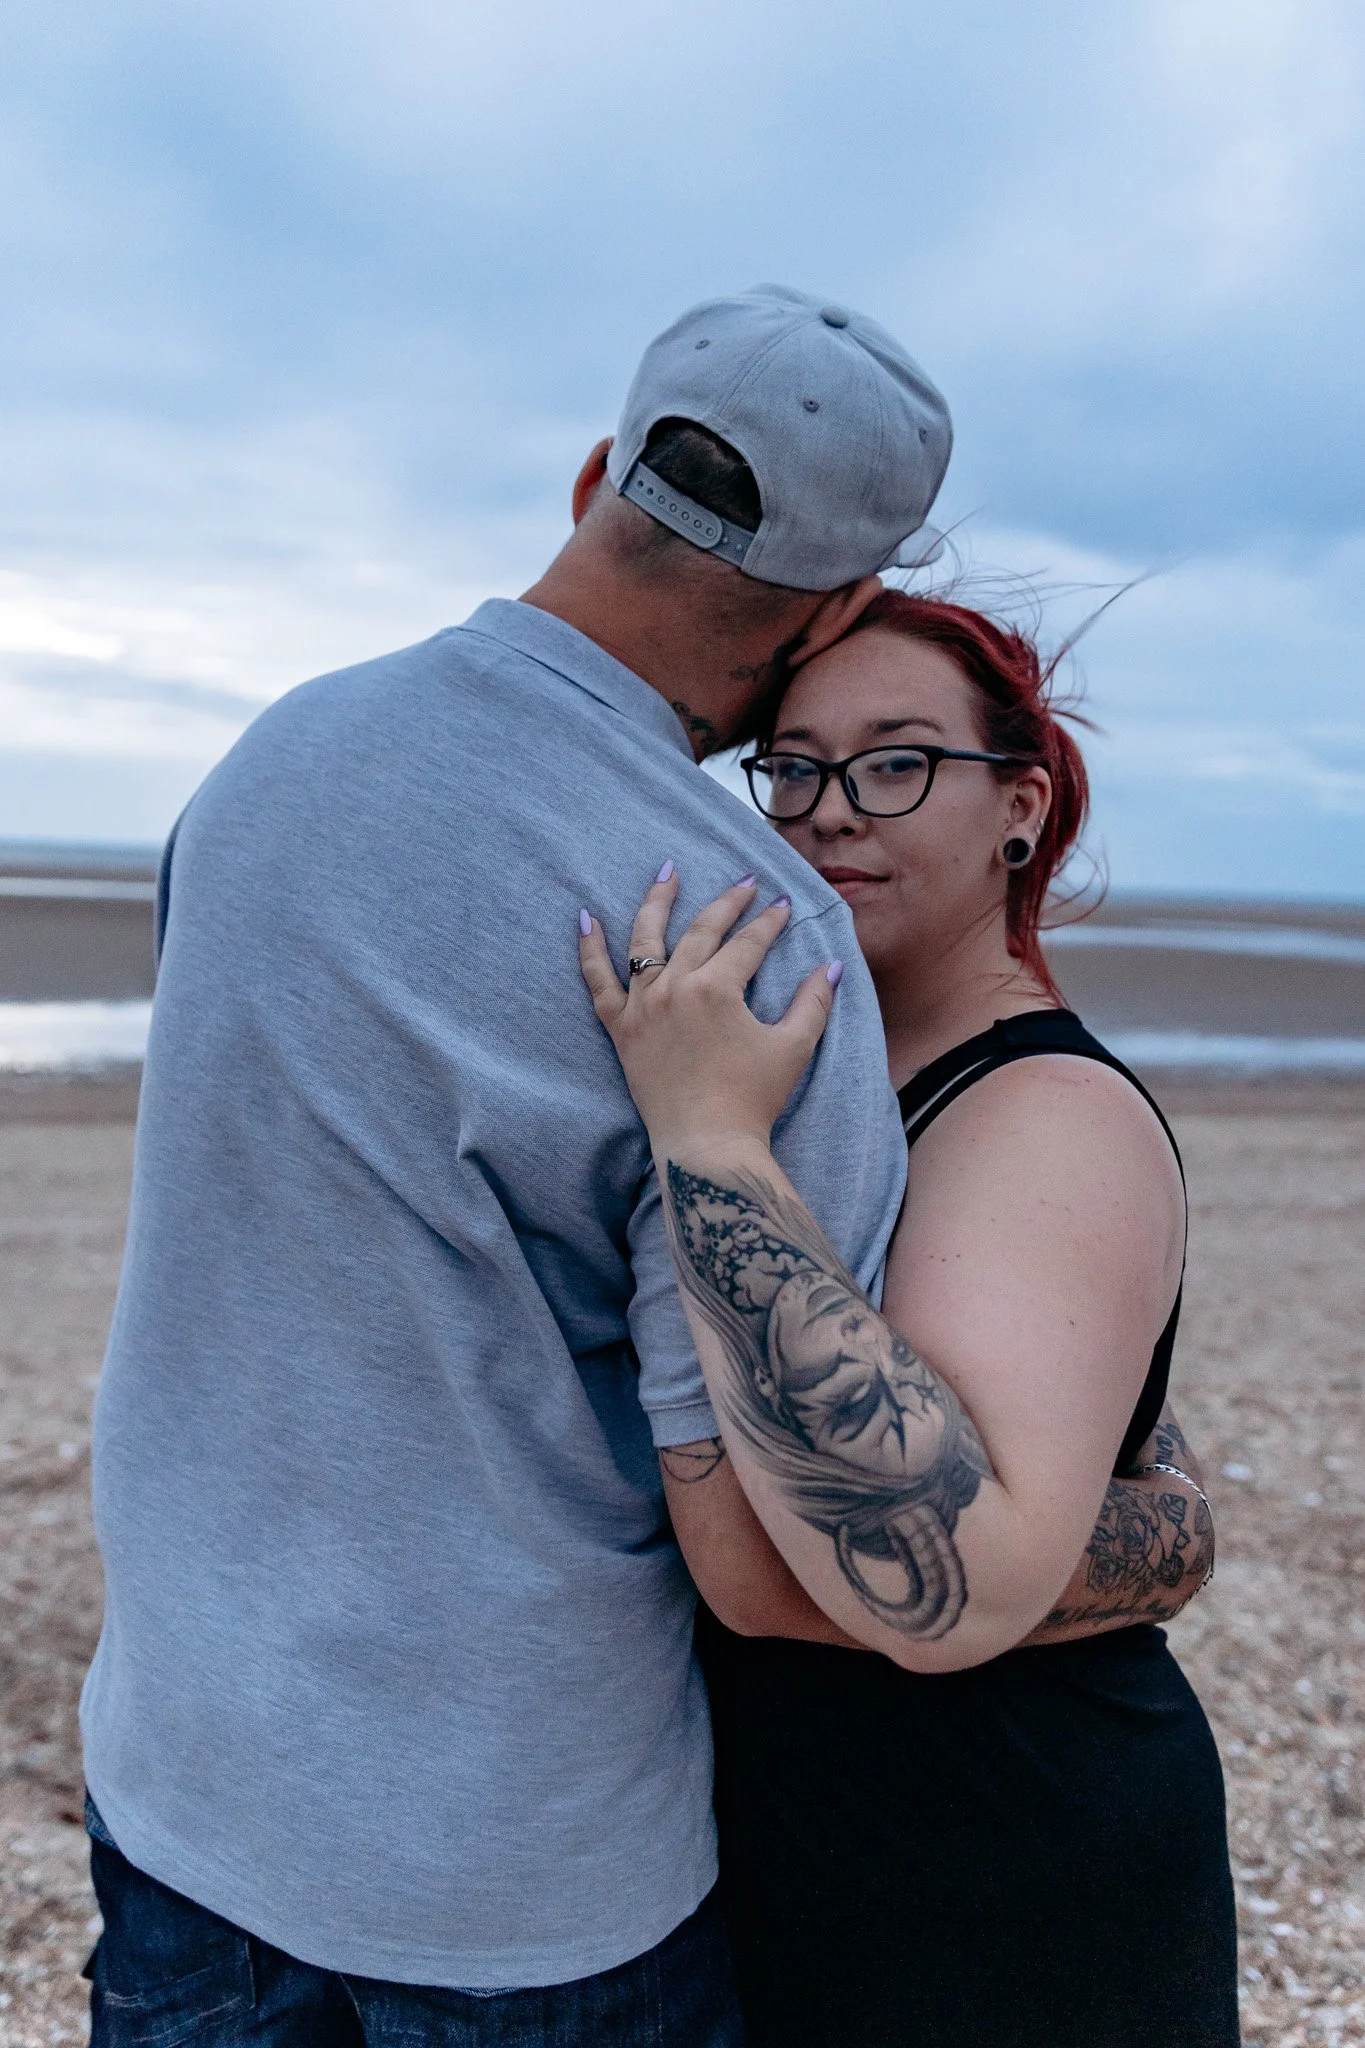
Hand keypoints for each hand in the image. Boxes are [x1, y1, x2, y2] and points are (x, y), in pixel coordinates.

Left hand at [578, 868, 840, 1155]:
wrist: (706, 1145)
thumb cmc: (753, 1099)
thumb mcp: (793, 1046)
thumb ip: (814, 1002)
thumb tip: (832, 967)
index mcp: (716, 988)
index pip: (747, 943)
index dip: (769, 922)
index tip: (782, 905)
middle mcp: (674, 987)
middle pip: (701, 931)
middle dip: (727, 902)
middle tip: (745, 882)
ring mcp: (642, 1006)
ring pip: (645, 941)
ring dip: (656, 902)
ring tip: (667, 872)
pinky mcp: (621, 1029)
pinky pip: (598, 982)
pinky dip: (589, 950)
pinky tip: (586, 919)